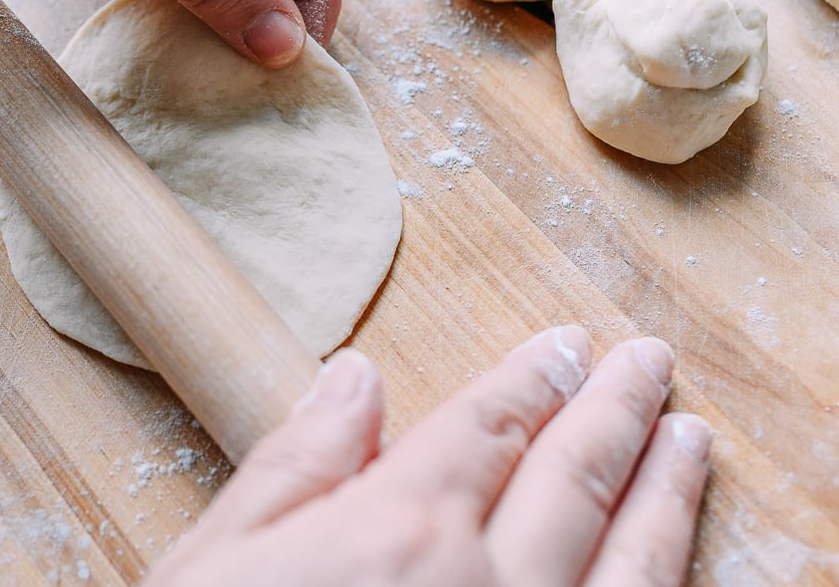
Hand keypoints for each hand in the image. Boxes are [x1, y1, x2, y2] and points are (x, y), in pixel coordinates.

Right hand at [145, 326, 712, 585]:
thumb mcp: (220, 559)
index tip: (566, 344)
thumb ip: (297, 466)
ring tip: (690, 441)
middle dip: (615, 411)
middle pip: (573, 477)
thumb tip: (353, 380)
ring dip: (665, 494)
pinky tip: (671, 565)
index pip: (486, 428)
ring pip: (630, 562)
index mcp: (401, 533)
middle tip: (648, 365)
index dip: (530, 379)